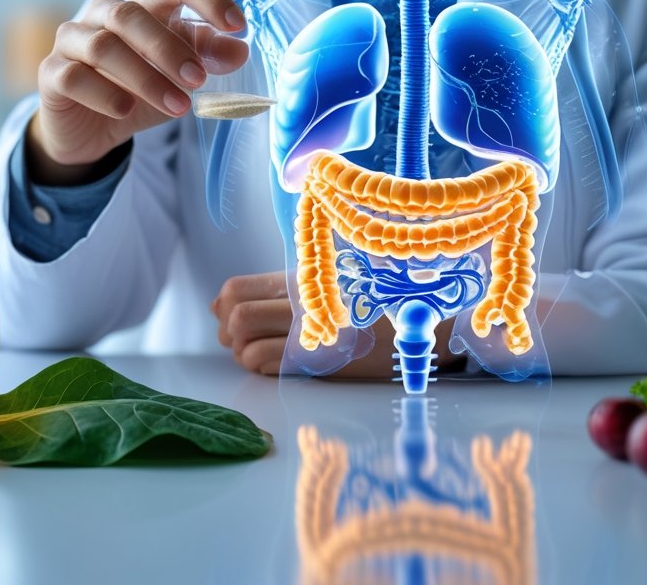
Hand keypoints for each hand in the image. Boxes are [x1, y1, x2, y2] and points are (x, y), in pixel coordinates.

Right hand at [28, 0, 247, 183]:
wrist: (87, 131)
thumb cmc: (135, 93)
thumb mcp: (177, 78)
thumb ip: (205, 59)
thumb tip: (241, 50)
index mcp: (141, 7)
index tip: (238, 25)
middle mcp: (102, 15)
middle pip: (132, 15)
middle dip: (169, 48)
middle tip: (199, 80)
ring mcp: (72, 41)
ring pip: (104, 46)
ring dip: (145, 78)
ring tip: (177, 107)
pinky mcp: (50, 73)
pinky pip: (73, 76)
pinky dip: (103, 93)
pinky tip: (125, 110)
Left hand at [211, 271, 464, 377]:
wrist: (424, 321)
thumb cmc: (380, 300)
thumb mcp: (332, 282)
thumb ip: (289, 288)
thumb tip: (231, 301)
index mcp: (302, 279)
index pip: (237, 288)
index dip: (222, 305)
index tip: (225, 316)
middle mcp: (301, 302)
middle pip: (236, 316)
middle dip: (228, 333)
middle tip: (238, 341)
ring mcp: (310, 332)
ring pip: (246, 344)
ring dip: (243, 353)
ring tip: (257, 354)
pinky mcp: (321, 360)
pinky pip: (268, 364)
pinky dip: (261, 367)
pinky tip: (277, 365)